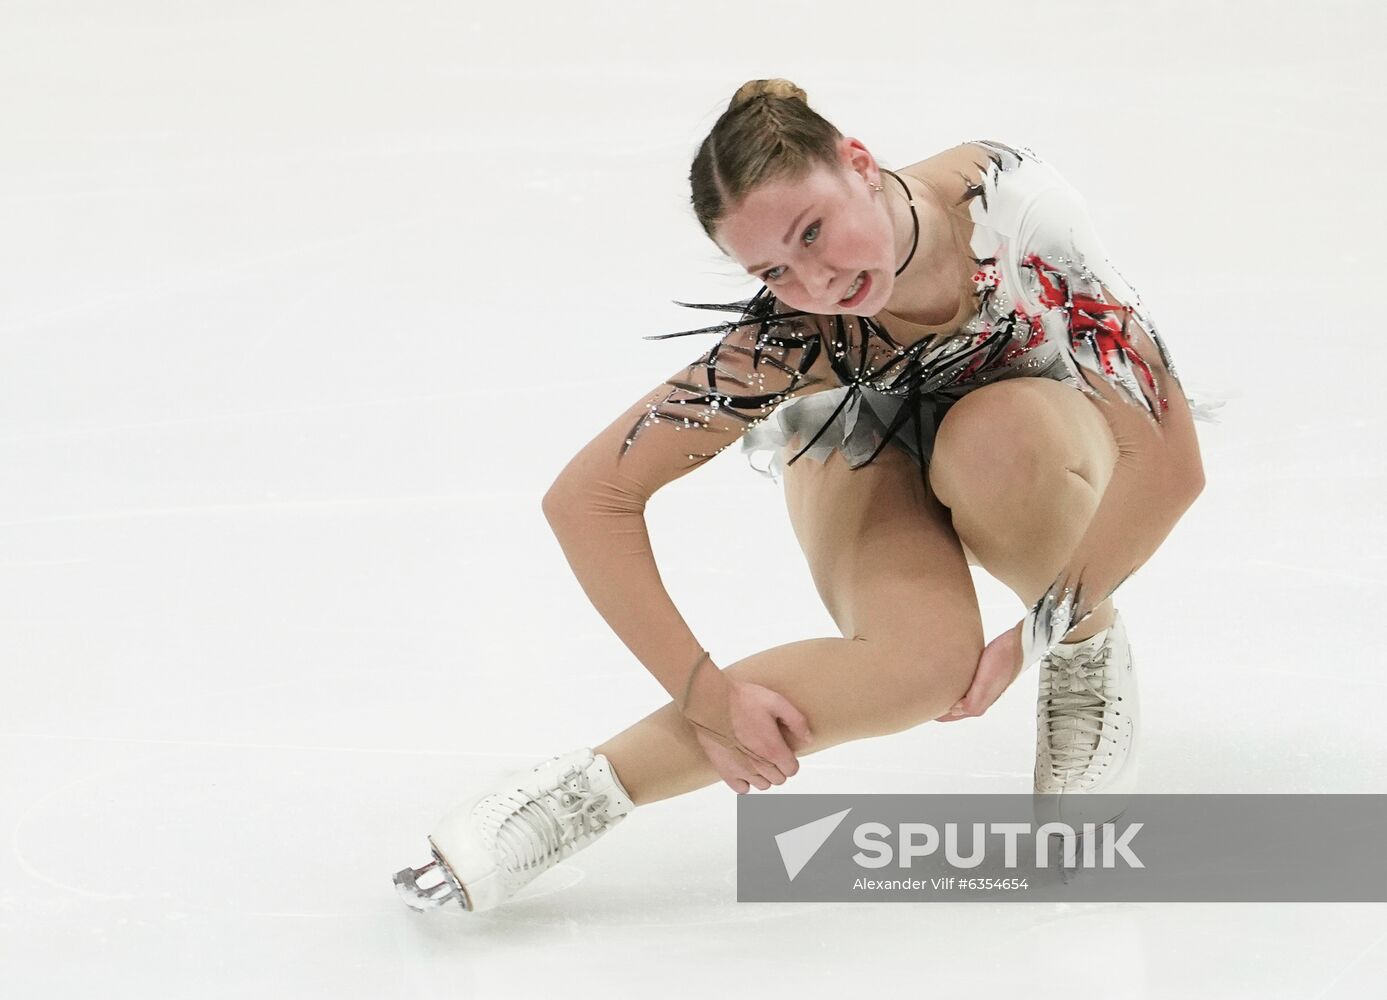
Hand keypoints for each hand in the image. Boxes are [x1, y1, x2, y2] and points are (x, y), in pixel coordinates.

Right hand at [690, 678, 812, 793]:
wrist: (711, 702)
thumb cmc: (742, 700)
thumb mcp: (776, 702)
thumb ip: (796, 721)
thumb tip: (808, 738)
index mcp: (773, 749)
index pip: (792, 769)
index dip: (790, 759)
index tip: (783, 748)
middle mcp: (759, 765)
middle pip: (778, 779)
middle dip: (778, 766)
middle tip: (769, 749)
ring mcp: (741, 770)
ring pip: (762, 785)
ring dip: (763, 774)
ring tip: (756, 757)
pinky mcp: (725, 771)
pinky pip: (742, 789)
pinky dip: (745, 781)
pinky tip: (744, 767)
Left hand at [935, 621, 1024, 721]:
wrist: (1020, 642)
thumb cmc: (1005, 661)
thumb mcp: (986, 685)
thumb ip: (973, 703)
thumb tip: (956, 710)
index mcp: (981, 701)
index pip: (955, 714)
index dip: (940, 714)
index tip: (925, 710)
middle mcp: (982, 694)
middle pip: (957, 706)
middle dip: (942, 705)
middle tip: (924, 700)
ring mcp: (983, 682)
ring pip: (961, 693)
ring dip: (948, 693)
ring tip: (933, 688)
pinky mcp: (984, 670)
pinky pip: (966, 679)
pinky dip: (955, 680)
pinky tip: (951, 672)